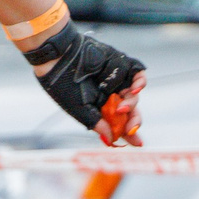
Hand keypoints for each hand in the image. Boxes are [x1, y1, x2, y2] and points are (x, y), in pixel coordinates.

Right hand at [24, 26, 146, 146]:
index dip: (128, 133)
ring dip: (131, 104)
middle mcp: (109, 95)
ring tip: (121, 108)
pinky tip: (136, 90)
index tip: (137, 143)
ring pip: (133, 95)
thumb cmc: (62, 83)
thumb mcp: (77, 108)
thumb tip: (112, 140)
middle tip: (132, 128)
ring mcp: (116, 80)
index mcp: (98, 107)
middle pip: (129, 111)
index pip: (117, 123)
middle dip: (133, 121)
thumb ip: (96, 123)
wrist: (58, 55)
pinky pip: (138, 74)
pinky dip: (140, 82)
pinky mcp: (121, 65)